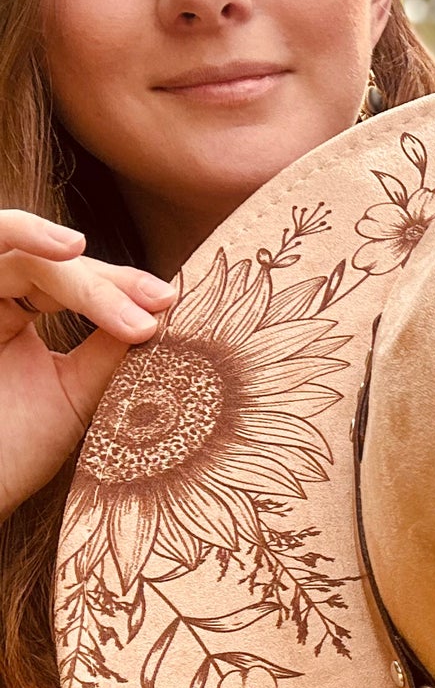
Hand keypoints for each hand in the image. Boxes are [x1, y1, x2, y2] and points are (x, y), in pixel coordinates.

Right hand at [0, 209, 177, 524]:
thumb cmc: (13, 450)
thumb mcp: (73, 393)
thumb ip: (109, 349)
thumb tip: (160, 310)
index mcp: (14, 312)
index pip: (70, 281)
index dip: (119, 287)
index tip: (166, 302)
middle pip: (49, 264)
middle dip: (104, 282)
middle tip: (154, 303)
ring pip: (19, 253)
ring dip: (57, 253)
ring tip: (93, 255)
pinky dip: (20, 236)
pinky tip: (65, 251)